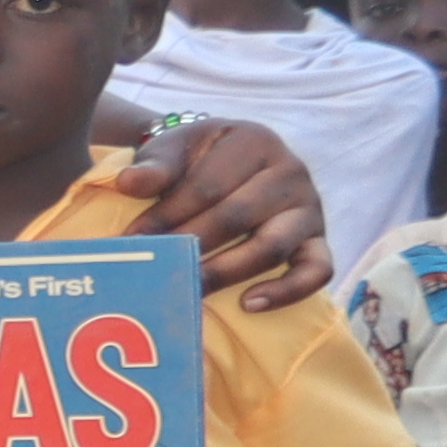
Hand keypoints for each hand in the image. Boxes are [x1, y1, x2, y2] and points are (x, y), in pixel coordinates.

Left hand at [119, 114, 334, 311]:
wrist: (223, 162)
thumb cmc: (194, 159)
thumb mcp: (171, 150)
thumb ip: (154, 166)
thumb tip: (129, 182)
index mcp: (254, 142)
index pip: (207, 186)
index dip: (167, 215)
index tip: (133, 239)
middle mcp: (290, 171)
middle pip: (238, 217)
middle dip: (191, 246)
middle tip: (157, 269)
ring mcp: (308, 207)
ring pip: (272, 246)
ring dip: (227, 272)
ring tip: (191, 291)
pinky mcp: (317, 240)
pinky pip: (316, 269)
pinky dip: (288, 290)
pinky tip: (249, 304)